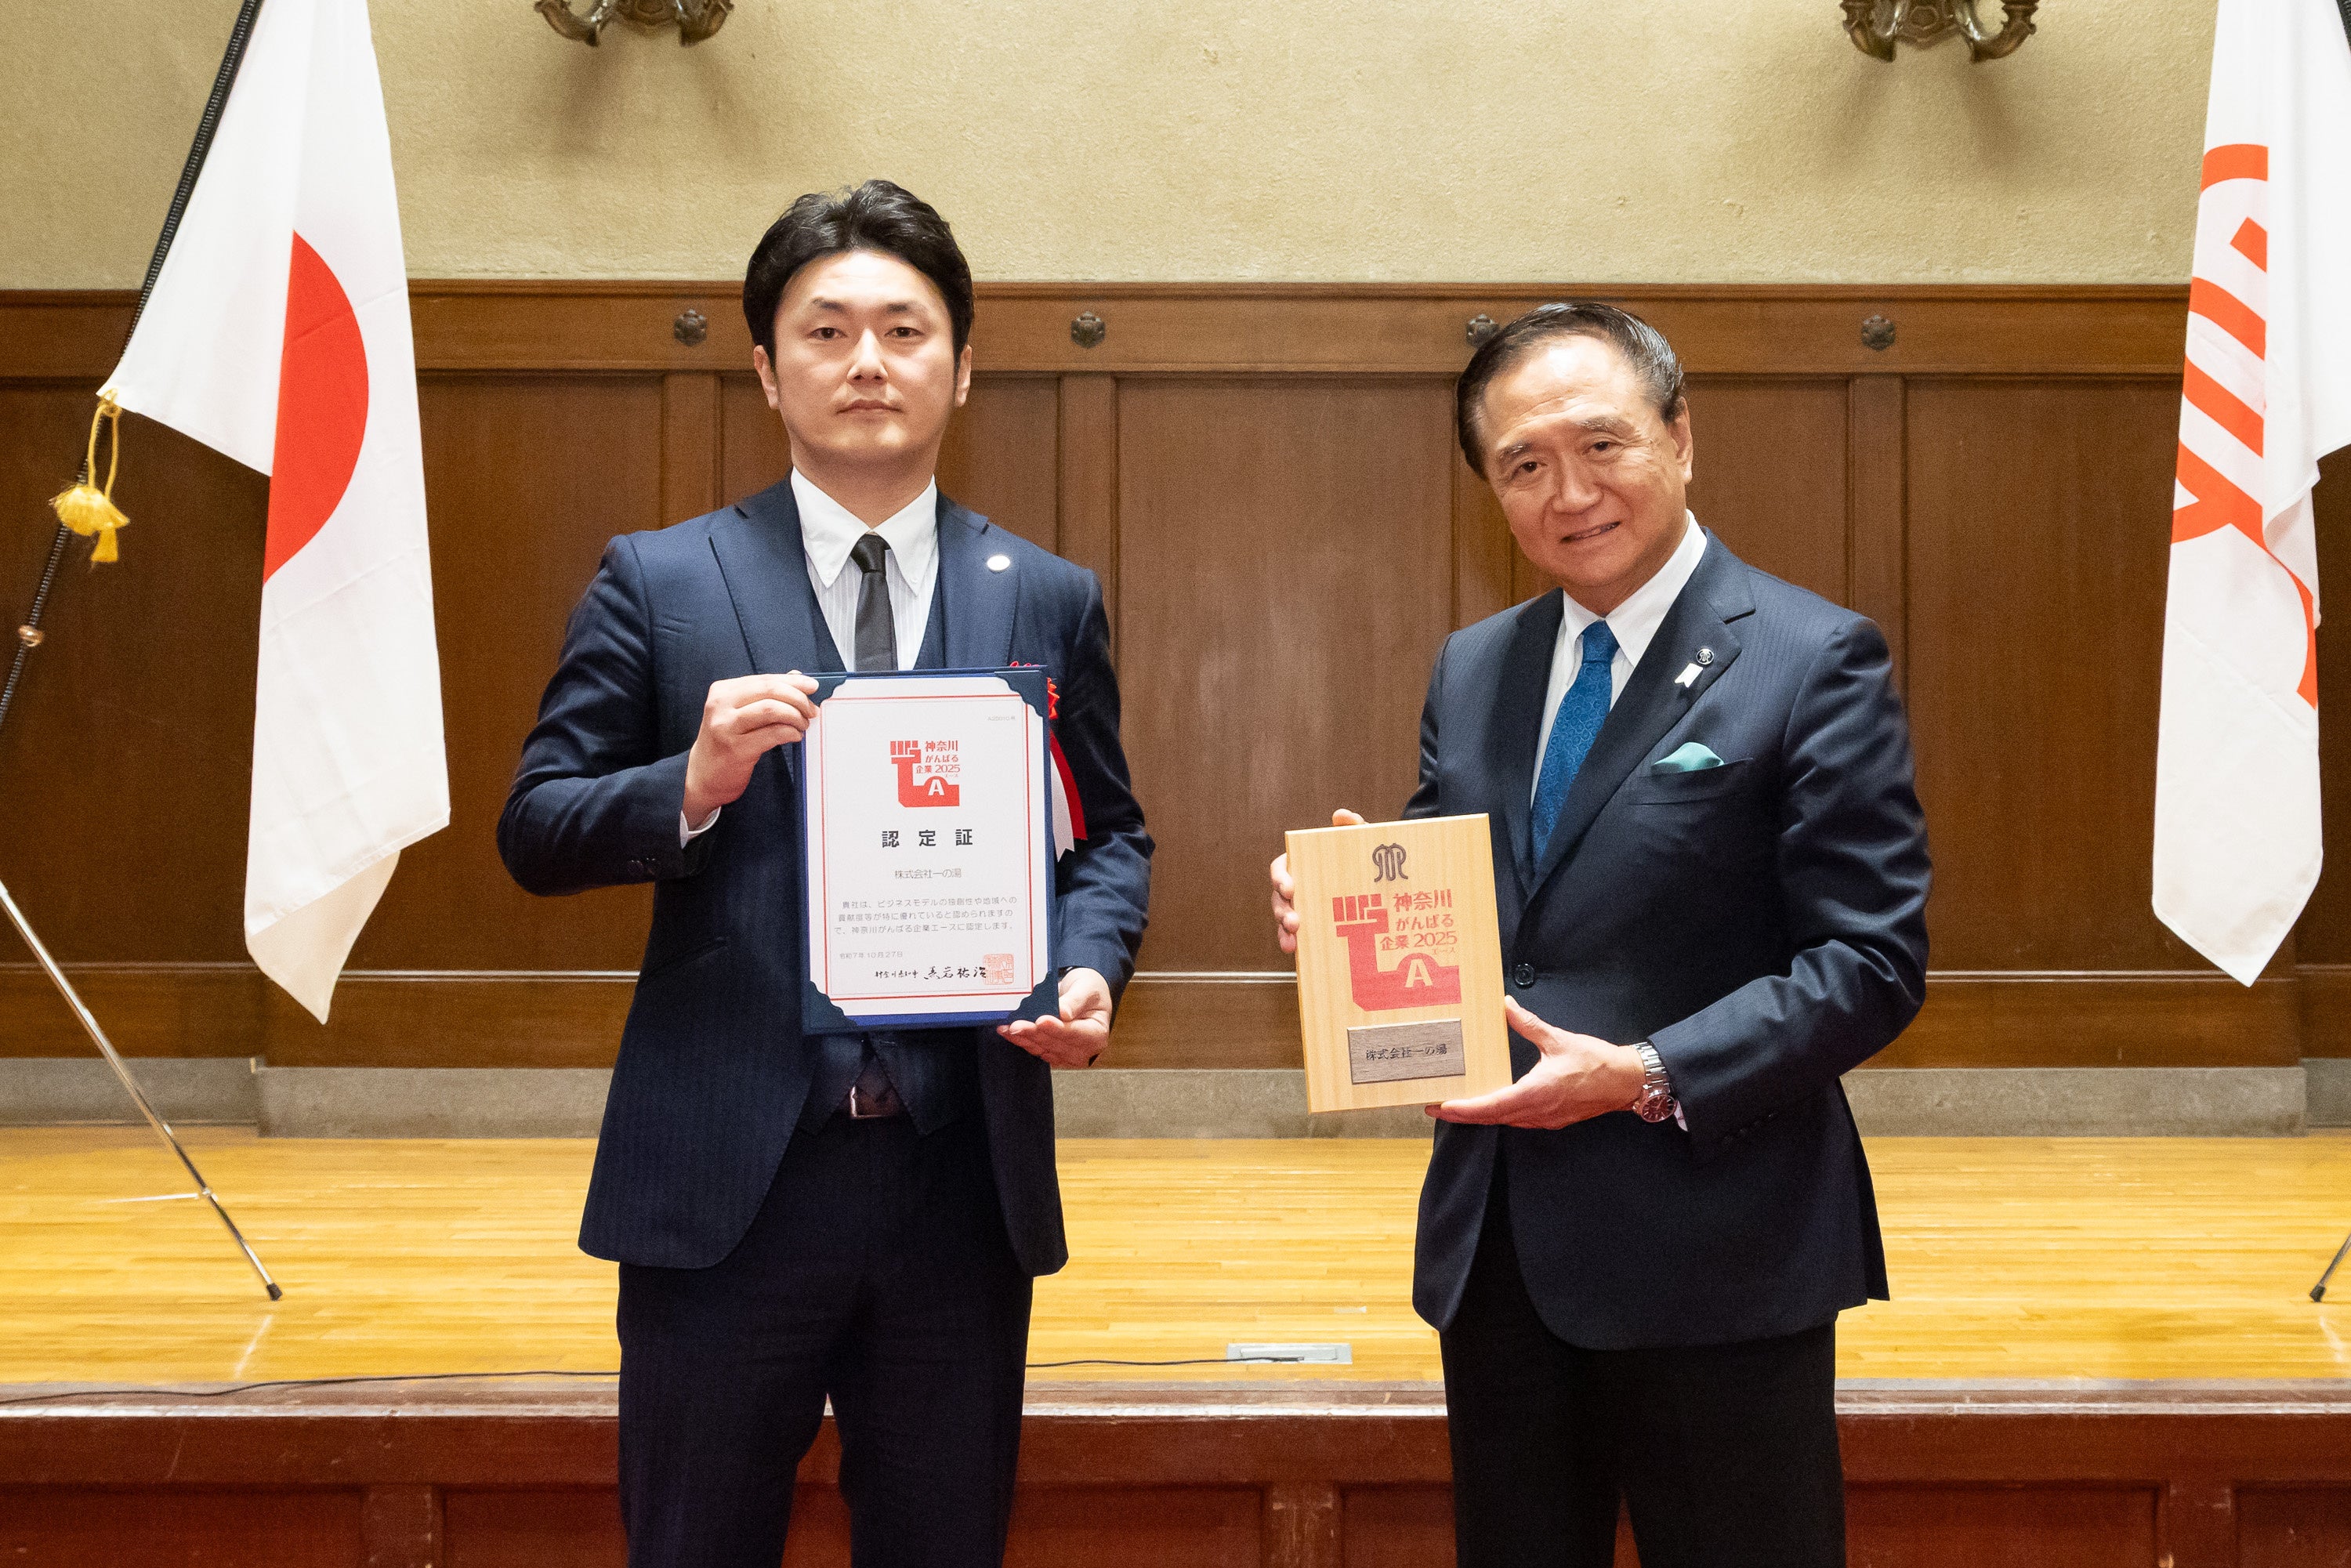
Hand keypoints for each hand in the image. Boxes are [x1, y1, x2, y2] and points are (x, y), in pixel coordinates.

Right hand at [682, 673, 818, 822]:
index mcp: (722, 691)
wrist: (702, 777)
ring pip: (771, 709)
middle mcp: (720, 705)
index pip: (764, 679)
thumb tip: (796, 677)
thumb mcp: (738, 713)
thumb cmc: (725, 742)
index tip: (812, 687)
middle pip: (769, 690)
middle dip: (798, 698)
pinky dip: (789, 732)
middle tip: (811, 710)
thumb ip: (764, 695)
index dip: (793, 682)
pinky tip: (794, 736)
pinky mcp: (735, 749)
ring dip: (795, 715)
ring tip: (803, 724)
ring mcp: (726, 727)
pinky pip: (772, 734)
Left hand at [998, 967, 1113, 1067]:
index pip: (1074, 1033)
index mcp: (1097, 1034)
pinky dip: (1022, 1040)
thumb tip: (1063, 1012)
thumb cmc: (1090, 990)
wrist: (1084, 994)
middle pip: (1055, 1044)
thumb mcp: (1088, 988)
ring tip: (1007, 1028)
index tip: (1041, 1021)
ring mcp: (1068, 1055)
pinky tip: (1008, 1032)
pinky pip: (1036, 1049)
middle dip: (1033, 1034)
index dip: (1057, 1029)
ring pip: (1042, 1049)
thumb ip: (1076, 1000)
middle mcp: (1084, 1050)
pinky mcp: (1054, 1054)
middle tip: (1016, 1025)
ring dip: (1023, 1039)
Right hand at [1270, 808, 1365, 953]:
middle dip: (1282, 910)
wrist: (1381, 883)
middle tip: (1294, 921)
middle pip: (1279, 897)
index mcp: (1302, 863)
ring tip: (1292, 939)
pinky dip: (1290, 941)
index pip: (1281, 868)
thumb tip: (1341, 815)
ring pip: (1283, 918)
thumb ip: (1354, 826)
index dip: (1280, 878)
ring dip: (1283, 929)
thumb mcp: (1362, 840)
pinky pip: (1294, 934)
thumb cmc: (1364, 857)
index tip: (1290, 888)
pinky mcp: (1310, 925)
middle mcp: (1297, 885)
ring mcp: (1302, 906)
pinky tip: (1294, 950)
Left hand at [1428, 997, 1644, 1128]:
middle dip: (1462, 1114)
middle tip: (1435, 1107)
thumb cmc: (1596, 1062)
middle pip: (1491, 1118)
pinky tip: (1490, 1103)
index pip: (1490, 1106)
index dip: (1463, 1109)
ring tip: (1457, 1105)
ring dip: (1480, 1115)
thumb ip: (1528, 1024)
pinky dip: (1499, 1113)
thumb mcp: (1558, 1039)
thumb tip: (1506, 1007)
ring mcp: (1544, 1119)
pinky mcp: (1551, 1119)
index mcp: (1536, 1093)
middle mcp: (1537, 1112)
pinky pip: (1518, 1120)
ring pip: (1504, 1121)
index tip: (1441, 1107)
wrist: (1626, 1082)